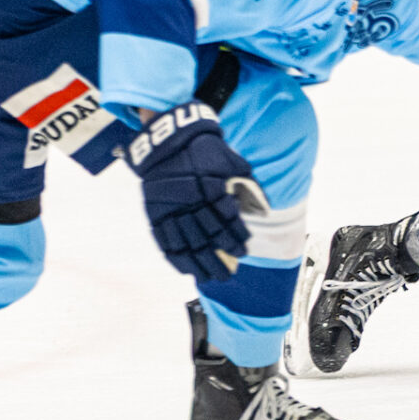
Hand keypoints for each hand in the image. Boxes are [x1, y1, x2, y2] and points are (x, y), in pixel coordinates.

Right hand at [123, 102, 265, 280]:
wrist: (169, 142)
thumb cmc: (207, 151)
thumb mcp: (232, 162)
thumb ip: (247, 186)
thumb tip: (262, 210)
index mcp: (211, 187)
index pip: (226, 219)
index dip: (236, 237)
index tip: (244, 250)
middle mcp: (191, 200)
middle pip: (208, 236)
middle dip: (221, 258)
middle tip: (229, 275)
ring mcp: (171, 208)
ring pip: (187, 243)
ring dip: (200, 264)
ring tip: (211, 278)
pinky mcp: (155, 213)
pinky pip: (165, 241)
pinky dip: (176, 258)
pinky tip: (187, 271)